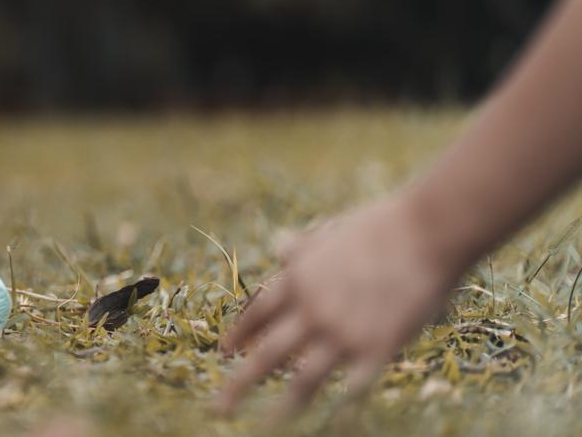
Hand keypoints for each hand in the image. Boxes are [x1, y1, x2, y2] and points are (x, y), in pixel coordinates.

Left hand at [213, 194, 463, 417]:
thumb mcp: (329, 233)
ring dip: (281, 409)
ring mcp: (342, 334)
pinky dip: (341, 410)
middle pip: (267, 354)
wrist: (425, 233)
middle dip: (240, 383)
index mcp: (297, 281)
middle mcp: (311, 311)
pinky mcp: (377, 350)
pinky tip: (334, 426)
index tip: (225, 352)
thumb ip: (302, 247)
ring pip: (302, 381)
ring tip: (263, 427)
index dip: (240, 334)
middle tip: (219, 407)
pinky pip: (352, 389)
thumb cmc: (380, 227)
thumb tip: (278, 246)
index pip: (258, 314)